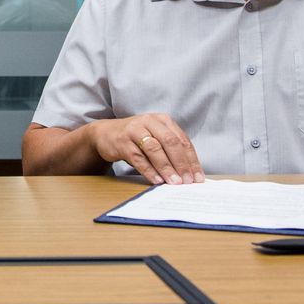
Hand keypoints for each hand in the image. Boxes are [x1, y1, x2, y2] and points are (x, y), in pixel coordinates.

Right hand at [88, 114, 203, 184]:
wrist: (106, 133)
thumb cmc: (136, 138)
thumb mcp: (155, 137)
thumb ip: (171, 150)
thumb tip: (189, 173)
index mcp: (163, 120)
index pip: (182, 140)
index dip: (191, 159)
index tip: (197, 177)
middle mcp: (150, 122)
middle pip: (170, 142)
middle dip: (181, 163)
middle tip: (187, 181)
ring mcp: (135, 130)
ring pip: (155, 149)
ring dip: (166, 167)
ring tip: (174, 182)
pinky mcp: (122, 142)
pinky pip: (138, 158)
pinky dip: (149, 170)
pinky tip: (157, 180)